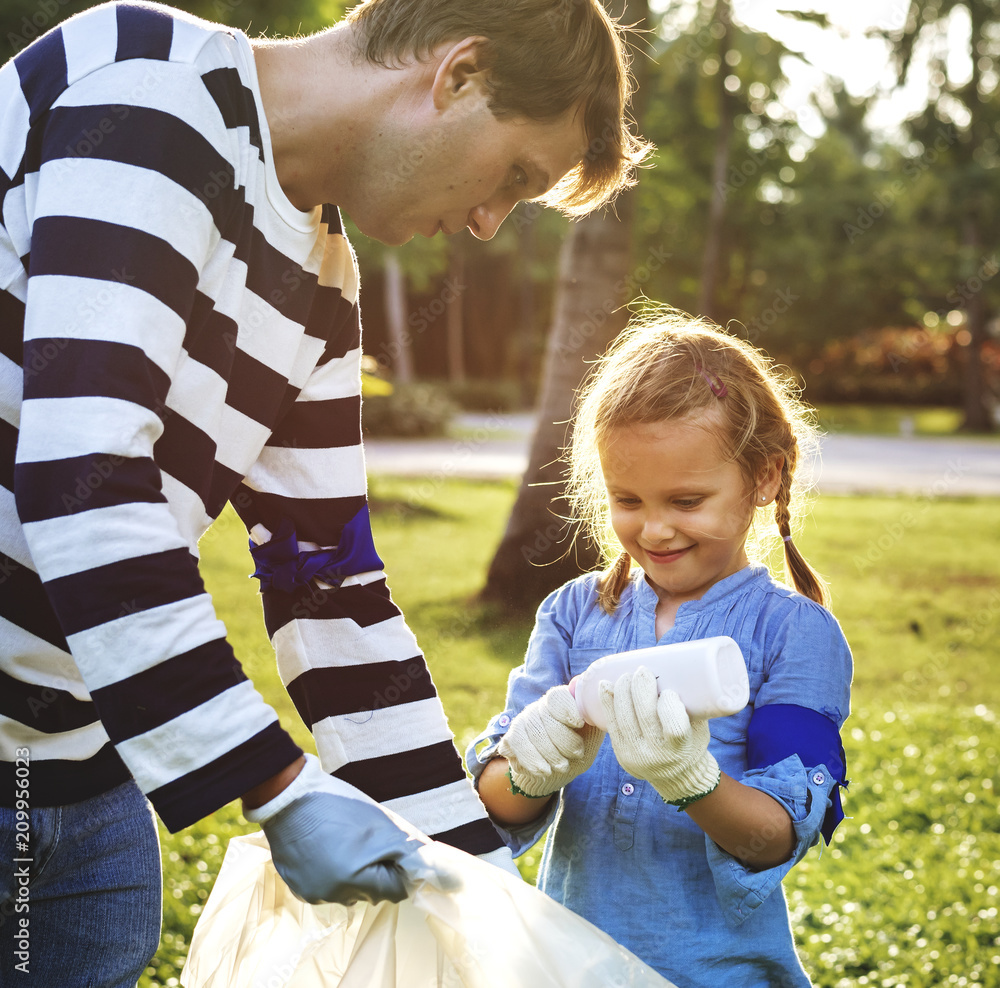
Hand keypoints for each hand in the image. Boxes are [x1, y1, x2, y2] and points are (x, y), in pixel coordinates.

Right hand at [244, 754, 418, 904]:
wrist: (289, 796)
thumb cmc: (339, 805)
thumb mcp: (381, 824)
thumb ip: (408, 851)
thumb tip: (432, 871)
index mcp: (355, 878)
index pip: (396, 890)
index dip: (401, 869)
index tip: (395, 849)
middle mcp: (333, 895)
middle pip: (373, 892)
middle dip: (378, 871)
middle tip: (369, 841)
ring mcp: (313, 894)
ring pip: (350, 891)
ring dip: (355, 873)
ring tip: (345, 842)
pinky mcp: (299, 888)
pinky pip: (328, 888)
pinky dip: (333, 873)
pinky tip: (328, 848)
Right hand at [497, 685, 604, 796]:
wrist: (557, 770)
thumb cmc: (578, 748)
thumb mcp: (591, 736)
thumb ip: (596, 722)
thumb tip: (603, 710)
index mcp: (560, 702)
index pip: (557, 697)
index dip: (567, 708)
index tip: (579, 723)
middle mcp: (539, 708)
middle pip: (546, 716)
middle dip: (564, 739)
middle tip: (578, 754)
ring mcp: (523, 722)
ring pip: (532, 732)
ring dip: (550, 753)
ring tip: (563, 767)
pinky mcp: (511, 738)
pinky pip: (518, 746)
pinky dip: (533, 761)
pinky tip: (545, 771)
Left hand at [600, 667, 719, 806]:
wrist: (676, 776)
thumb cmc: (691, 743)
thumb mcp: (698, 727)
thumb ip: (690, 705)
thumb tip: (680, 669)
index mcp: (681, 749)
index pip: (673, 724)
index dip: (669, 703)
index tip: (668, 691)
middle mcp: (657, 754)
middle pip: (644, 716)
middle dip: (641, 688)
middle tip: (642, 670)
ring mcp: (635, 754)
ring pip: (624, 717)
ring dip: (622, 691)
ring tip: (626, 675)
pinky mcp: (620, 752)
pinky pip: (612, 724)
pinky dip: (607, 701)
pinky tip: (606, 684)